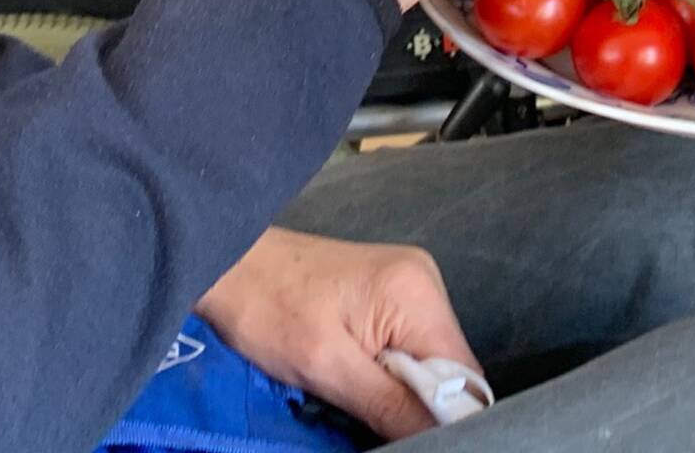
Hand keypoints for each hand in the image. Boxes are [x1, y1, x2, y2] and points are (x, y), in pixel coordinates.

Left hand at [197, 228, 479, 440]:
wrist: (229, 259)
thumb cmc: (268, 307)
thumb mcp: (328, 368)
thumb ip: (393, 406)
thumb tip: (447, 437)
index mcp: (417, 292)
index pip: (465, 376)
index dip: (445, 418)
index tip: (409, 436)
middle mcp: (425, 281)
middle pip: (451, 371)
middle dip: (421, 406)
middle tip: (374, 418)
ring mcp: (409, 284)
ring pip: (431, 363)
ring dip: (404, 393)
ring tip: (362, 397)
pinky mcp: (391, 293)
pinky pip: (411, 348)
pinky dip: (392, 373)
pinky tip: (361, 379)